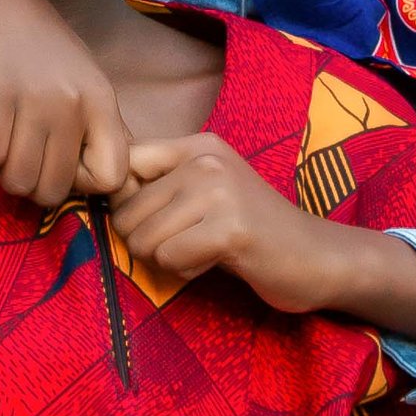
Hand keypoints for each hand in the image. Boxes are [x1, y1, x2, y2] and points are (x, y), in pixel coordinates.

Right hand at [0, 0, 129, 206]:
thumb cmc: (41, 48)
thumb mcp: (84, 81)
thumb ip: (101, 128)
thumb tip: (119, 181)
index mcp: (102, 101)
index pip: (111, 178)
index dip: (82, 184)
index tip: (62, 163)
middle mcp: (74, 101)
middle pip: (55, 189)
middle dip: (33, 186)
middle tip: (22, 159)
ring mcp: (36, 95)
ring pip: (19, 180)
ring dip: (4, 174)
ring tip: (4, 146)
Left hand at [109, 135, 415, 350]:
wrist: (319, 257)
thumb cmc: (253, 232)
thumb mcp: (206, 194)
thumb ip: (161, 187)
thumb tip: (97, 192)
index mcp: (198, 144)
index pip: (124, 165)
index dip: (125, 202)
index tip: (151, 221)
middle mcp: (206, 158)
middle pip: (126, 211)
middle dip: (149, 241)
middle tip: (192, 243)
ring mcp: (219, 190)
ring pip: (143, 239)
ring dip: (168, 259)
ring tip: (207, 251)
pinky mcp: (230, 227)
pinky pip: (170, 258)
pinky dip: (187, 271)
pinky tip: (219, 262)